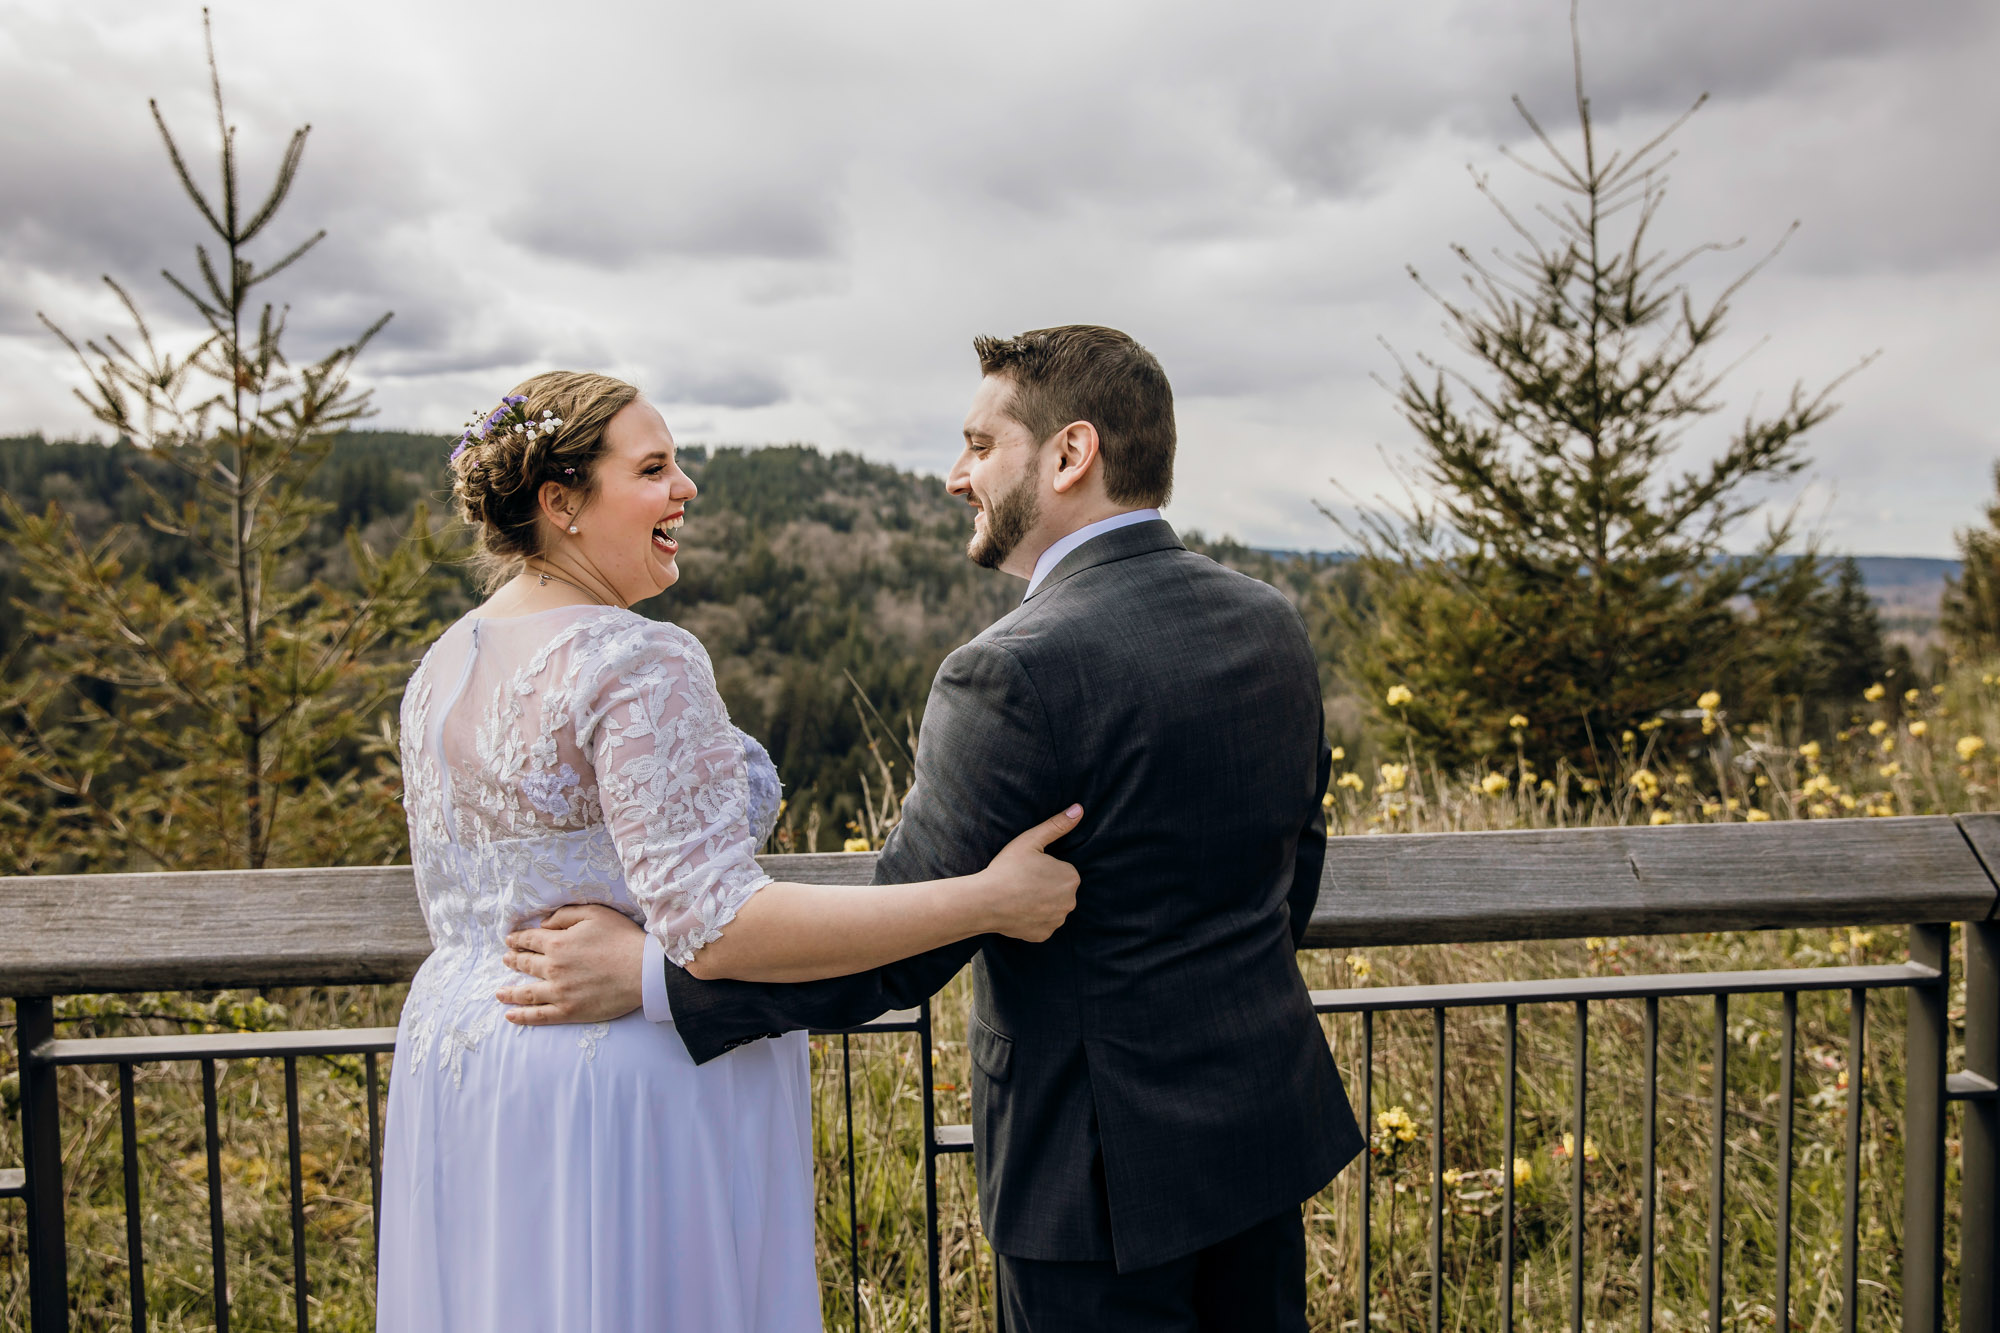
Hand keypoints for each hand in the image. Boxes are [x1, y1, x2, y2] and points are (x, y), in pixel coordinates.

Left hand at [497, 903, 646, 1025]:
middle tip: (506, 960)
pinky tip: (510, 1016)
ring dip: (509, 992)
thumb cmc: (622, 939)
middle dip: (513, 960)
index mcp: (557, 943)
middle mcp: (552, 968)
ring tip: (499, 993)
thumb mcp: (595, 914)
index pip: (530, 939)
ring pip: (526, 992)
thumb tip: (544, 923)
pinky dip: (522, 1016)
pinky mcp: (568, 1011)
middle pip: (525, 964)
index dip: (518, 938)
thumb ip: (565, 915)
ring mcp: (559, 992)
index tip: (510, 940)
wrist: (642, 971)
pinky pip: (539, 1016)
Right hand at [981, 804, 1082, 941]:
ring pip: (1051, 907)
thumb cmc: (1007, 868)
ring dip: (1040, 903)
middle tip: (1022, 881)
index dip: (1044, 868)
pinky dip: (1033, 919)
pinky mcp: (1044, 935)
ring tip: (1018, 896)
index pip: (1062, 871)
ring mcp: (1057, 920)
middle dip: (1045, 886)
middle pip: (1059, 890)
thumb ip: (1058, 825)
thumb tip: (1079, 809)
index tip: (1028, 869)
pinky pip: (1042, 924)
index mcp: (1071, 878)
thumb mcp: (1031, 840)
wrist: (985, 901)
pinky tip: (1018, 910)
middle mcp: (1070, 902)